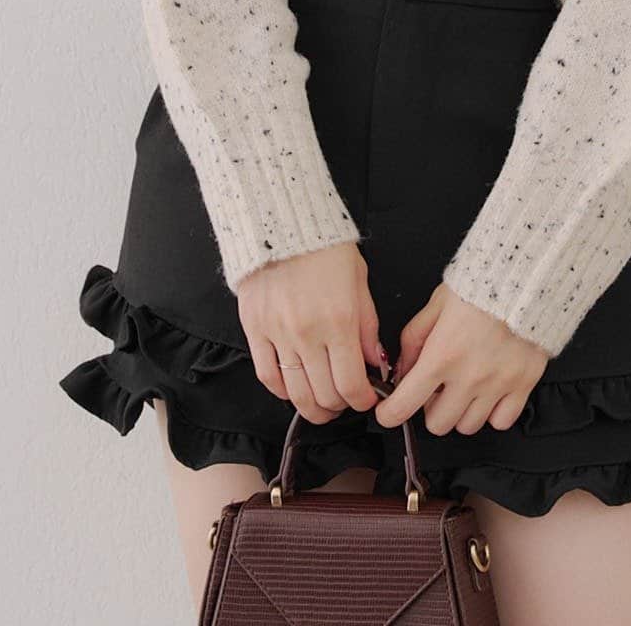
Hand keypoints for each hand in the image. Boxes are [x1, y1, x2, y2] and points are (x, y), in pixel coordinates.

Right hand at [236, 241, 385, 424]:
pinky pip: (267, 376)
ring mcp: (278, 334)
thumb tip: (376, 362)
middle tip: (345, 401)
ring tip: (322, 405)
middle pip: (324, 394)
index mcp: (339, 321)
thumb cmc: (326, 248)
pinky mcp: (254, 329)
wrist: (285, 223)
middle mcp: (308, 333)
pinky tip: (293, 390)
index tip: (366, 401)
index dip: (362, 401)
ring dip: (312, 407)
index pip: (351, 383)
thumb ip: (368, 326)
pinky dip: (282, 391)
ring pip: (296, 393)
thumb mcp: (359, 281)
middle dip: (340, 406)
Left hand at [373, 282, 549, 435]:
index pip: (404, 405)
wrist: (525, 275)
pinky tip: (489, 391)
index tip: (388, 413)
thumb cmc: (479, 286)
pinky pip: (502, 421)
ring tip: (465, 385)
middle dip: (430, 408)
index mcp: (442, 355)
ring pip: (468, 427)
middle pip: (438, 424)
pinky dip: (492, 412)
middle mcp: (469, 376)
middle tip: (437, 387)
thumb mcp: (436, 305)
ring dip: (461, 410)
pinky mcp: (524, 384)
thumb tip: (401, 371)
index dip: (389, 414)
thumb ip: (413, 339)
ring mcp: (498, 384)